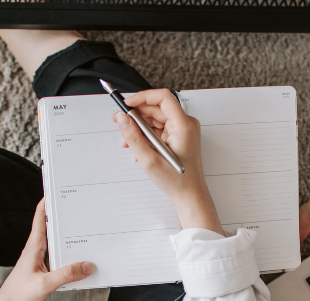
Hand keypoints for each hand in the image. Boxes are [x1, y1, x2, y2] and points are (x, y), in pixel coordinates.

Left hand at [0, 199, 93, 300]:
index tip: (58, 190)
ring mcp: (38, 258)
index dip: (47, 202)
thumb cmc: (19, 294)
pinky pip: (57, 255)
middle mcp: (36, 249)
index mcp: (34, 246)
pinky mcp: (42, 267)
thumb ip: (67, 274)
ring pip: (55, 241)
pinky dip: (67, 252)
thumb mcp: (46, 284)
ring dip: (67, 236)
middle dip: (63, 216)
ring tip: (83, 230)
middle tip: (78, 208)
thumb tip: (87, 265)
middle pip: (51, 226)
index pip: (40, 217)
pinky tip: (78, 258)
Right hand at [113, 89, 222, 234]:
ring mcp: (183, 130)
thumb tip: (122, 118)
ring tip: (127, 141)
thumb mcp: (149, 160)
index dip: (143, 97)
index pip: (163, 97)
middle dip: (137, 115)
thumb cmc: (177, 181)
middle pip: (157, 108)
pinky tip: (138, 147)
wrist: (189, 194)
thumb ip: (133, 137)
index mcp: (183, 126)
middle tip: (120, 121)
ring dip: (139, 127)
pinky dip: (147, 135)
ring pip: (156, 118)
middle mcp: (185, 124)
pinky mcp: (179, 136)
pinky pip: (159, 128)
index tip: (127, 104)